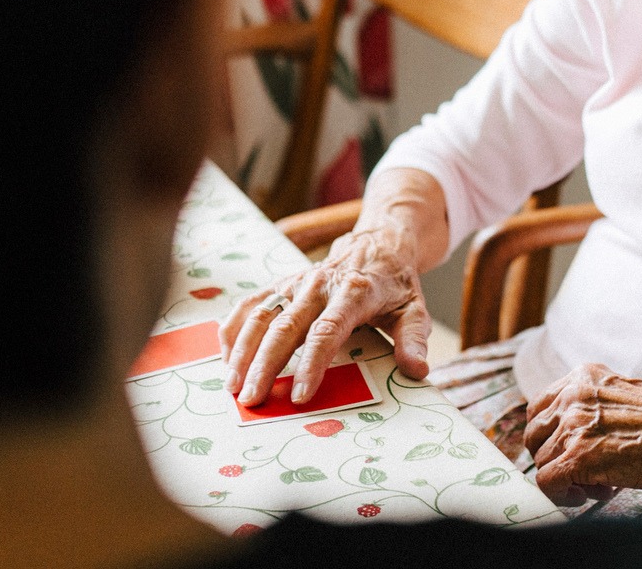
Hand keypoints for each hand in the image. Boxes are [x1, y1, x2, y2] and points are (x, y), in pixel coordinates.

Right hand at [220, 223, 432, 405]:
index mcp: (353, 292)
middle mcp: (319, 285)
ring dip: (242, 350)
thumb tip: (416, 370)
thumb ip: (414, 339)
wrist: (377, 242)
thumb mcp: (414, 309)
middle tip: (252, 400)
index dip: (312, 363)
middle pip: (285, 326)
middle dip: (264, 365)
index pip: (327, 331)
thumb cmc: (395, 285)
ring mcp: (296, 282)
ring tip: (231, 386)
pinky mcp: (282, 283)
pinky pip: (251, 304)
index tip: (300, 395)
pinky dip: (234, 328)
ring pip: (261, 315)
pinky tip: (225, 357)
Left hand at [523, 363, 641, 505]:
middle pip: (534, 435)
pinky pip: (547, 482)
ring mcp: (574, 425)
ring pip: (541, 461)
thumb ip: (593, 407)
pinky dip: (562, 495)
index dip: (550, 436)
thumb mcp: (625, 397)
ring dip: (566, 479)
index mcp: (583, 377)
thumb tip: (568, 435)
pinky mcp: (579, 456)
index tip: (568, 451)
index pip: (540, 408)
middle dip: (554, 458)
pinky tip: (593, 494)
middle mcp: (573, 395)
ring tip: (600, 484)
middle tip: (583, 473)